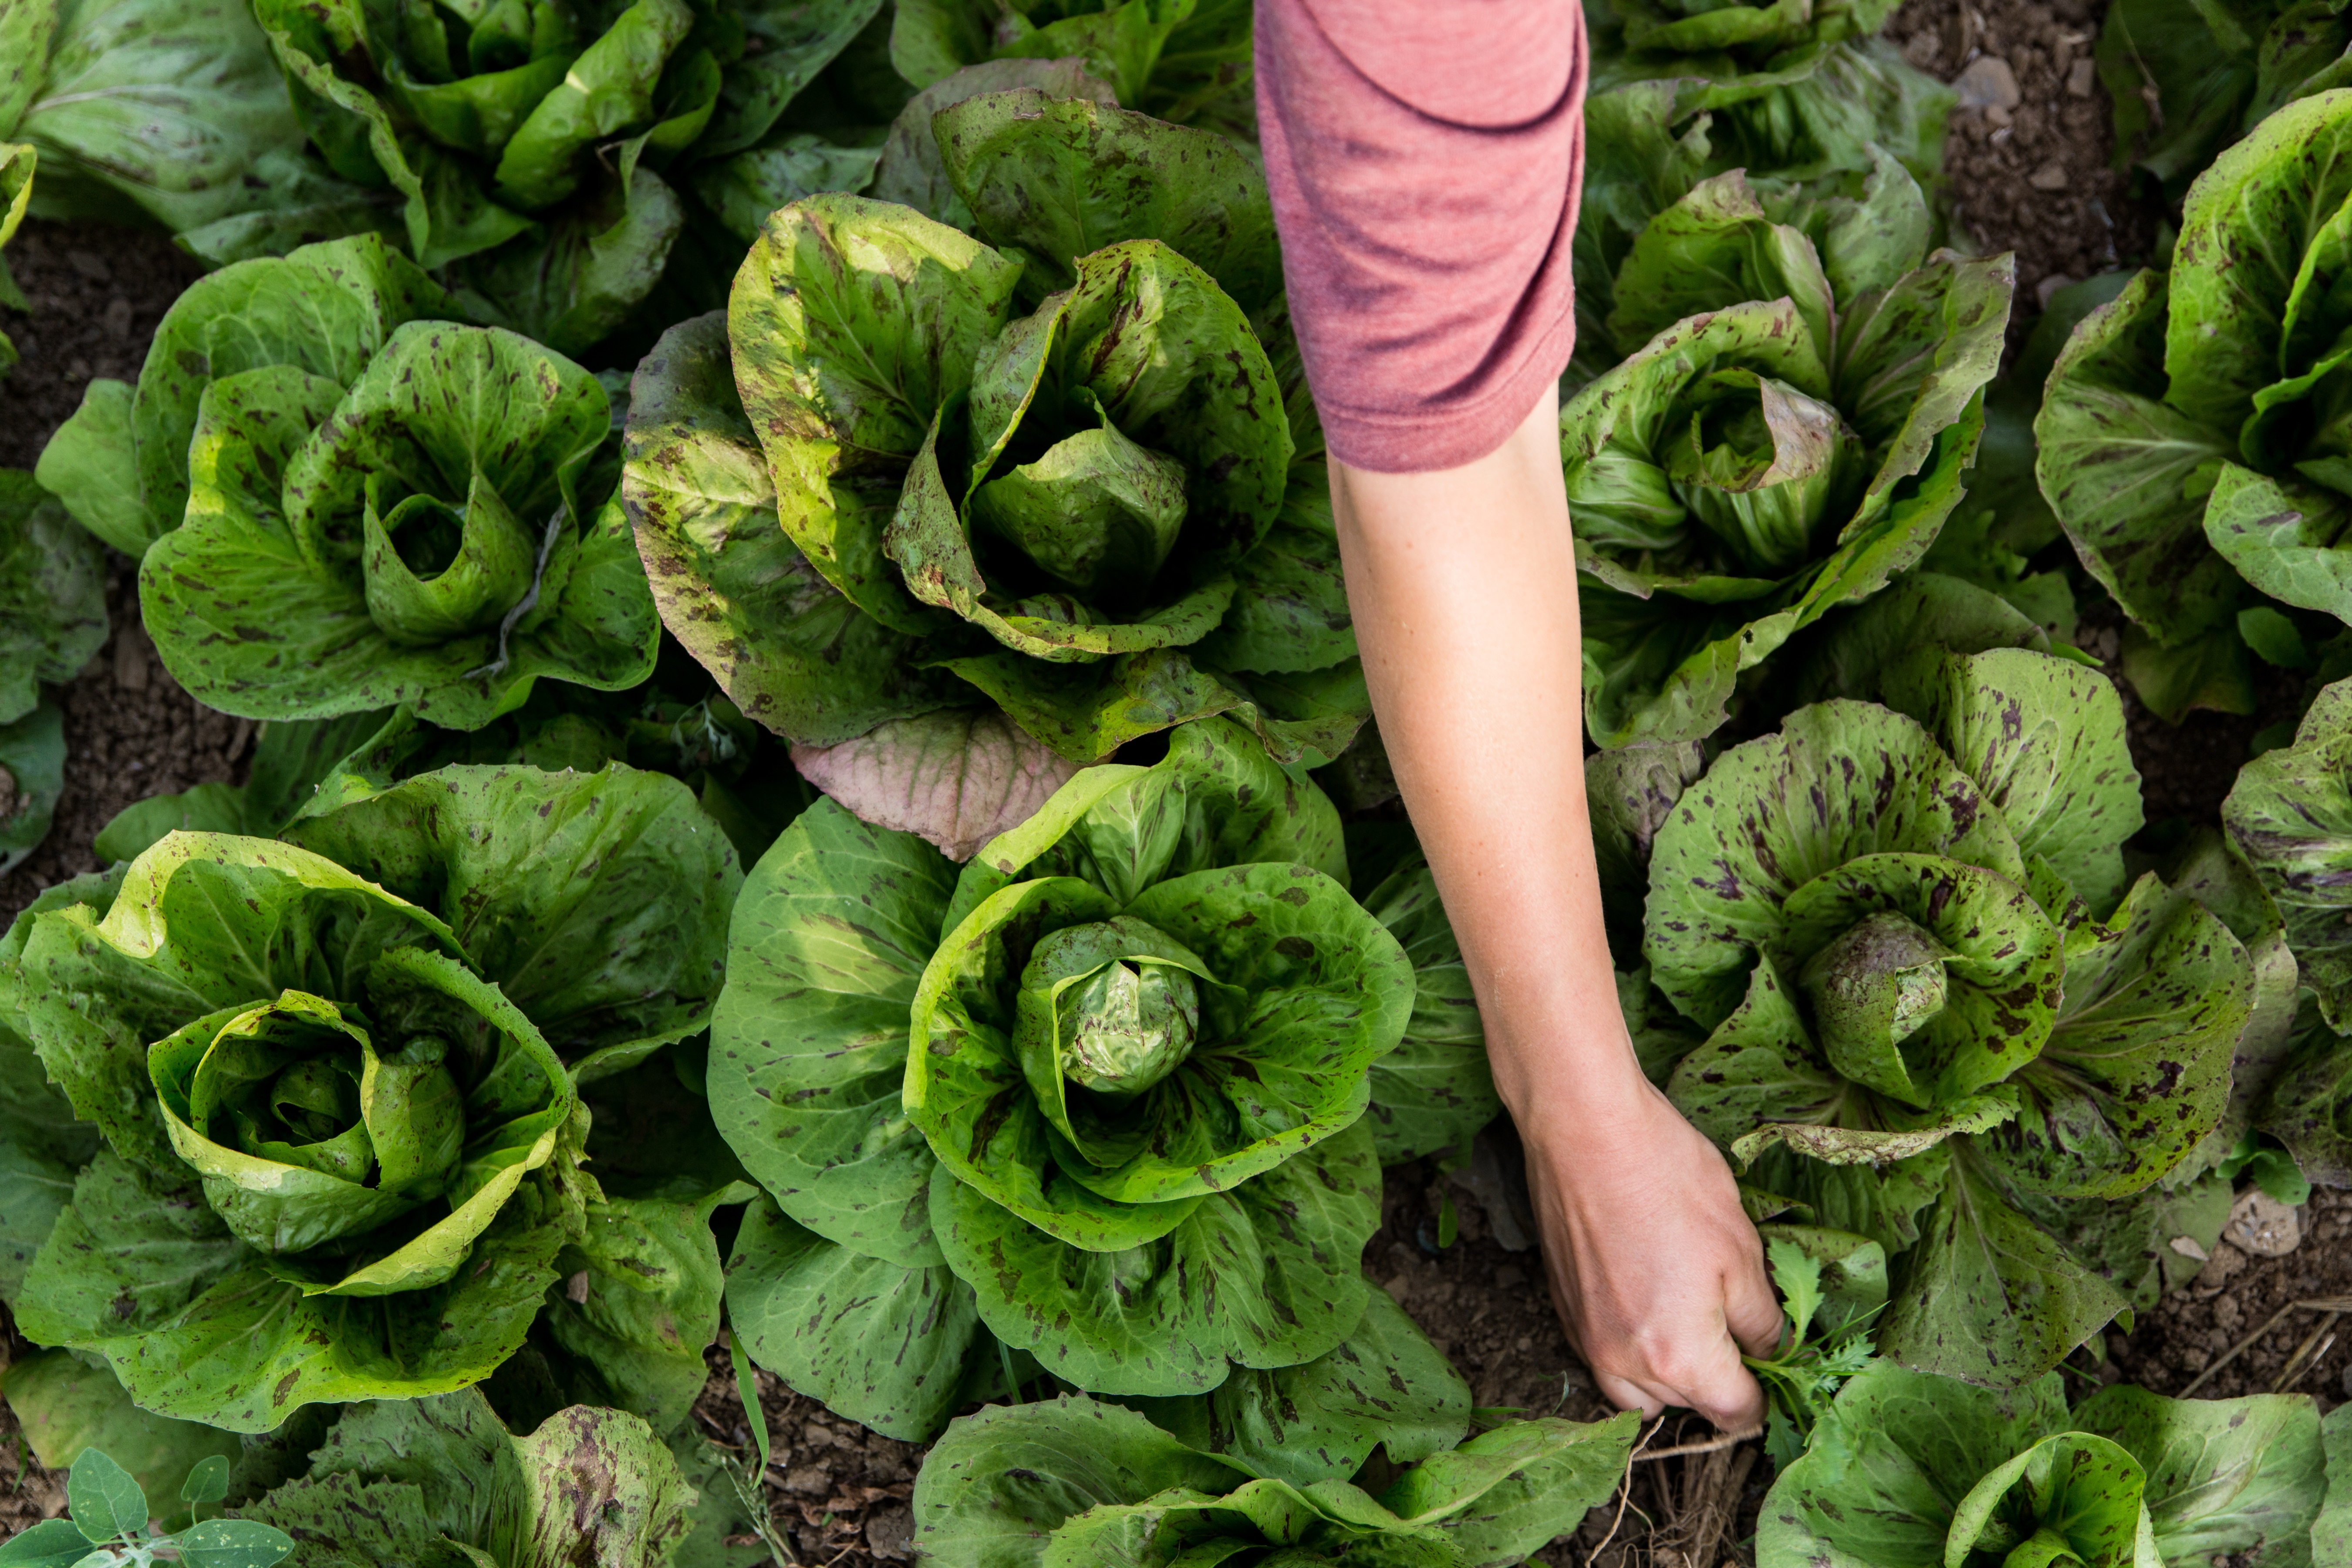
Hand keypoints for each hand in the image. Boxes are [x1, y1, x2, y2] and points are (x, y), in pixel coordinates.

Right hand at [1521, 1072, 1781, 1432]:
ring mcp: (1587, 1337)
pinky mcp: (1563, 1309)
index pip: (1734, 1411)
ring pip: (1636, 1395)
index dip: (1765, 1395)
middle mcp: (1626, 1361)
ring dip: (1669, 1378)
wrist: (1584, 1129)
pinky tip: (1647, 1301)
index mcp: (1680, 1354)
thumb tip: (1773, 1349)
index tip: (1776, 1367)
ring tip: (1690, 1327)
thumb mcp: (1741, 1248)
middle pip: (1686, 1406)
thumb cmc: (1667, 1178)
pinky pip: (1602, 1359)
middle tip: (1739, 1332)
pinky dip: (1630, 1351)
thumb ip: (1762, 1317)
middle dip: (1718, 1382)